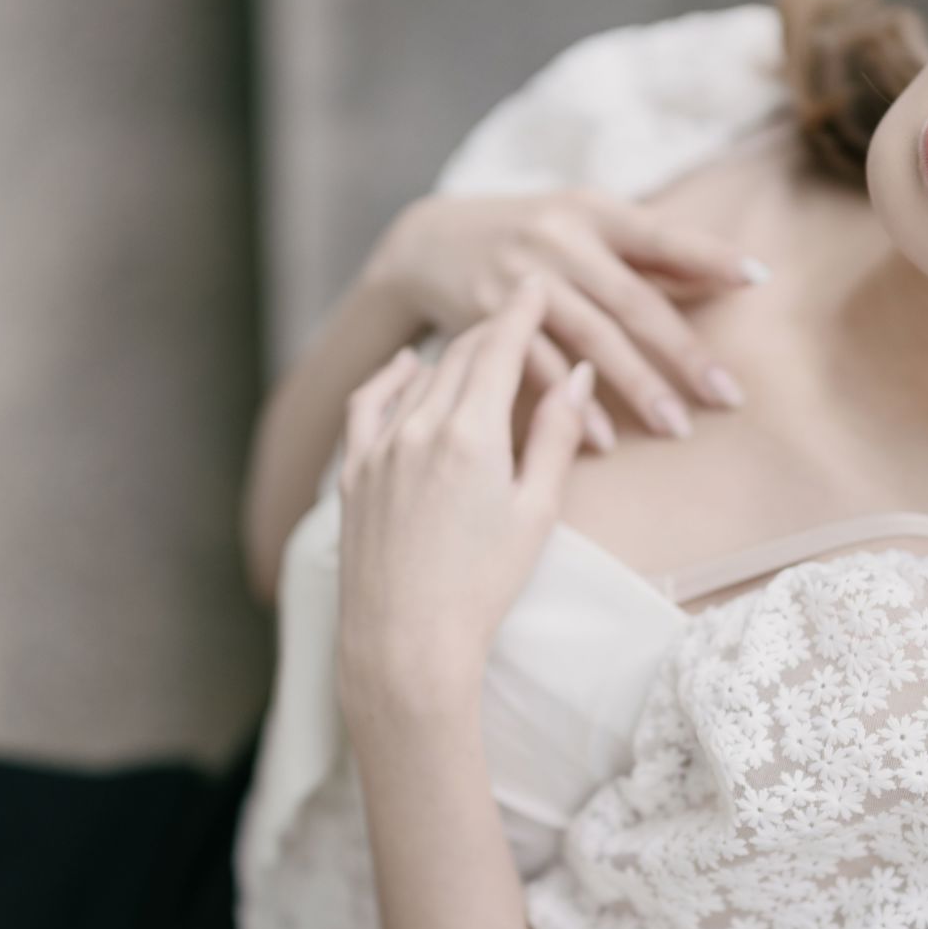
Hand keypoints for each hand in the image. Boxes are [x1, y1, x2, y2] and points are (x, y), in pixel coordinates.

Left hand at [334, 276, 595, 703]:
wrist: (406, 643)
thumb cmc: (482, 588)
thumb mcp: (536, 511)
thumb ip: (555, 435)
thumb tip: (574, 374)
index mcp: (470, 432)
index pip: (498, 347)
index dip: (520, 311)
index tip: (535, 285)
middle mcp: (417, 428)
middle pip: (459, 354)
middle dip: (491, 328)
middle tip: (518, 312)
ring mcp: (378, 449)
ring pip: (417, 376)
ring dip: (450, 353)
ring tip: (476, 344)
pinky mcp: (353, 475)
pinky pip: (368, 406)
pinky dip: (391, 379)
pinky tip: (405, 370)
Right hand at [362, 188, 763, 448]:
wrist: (428, 239)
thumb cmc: (530, 235)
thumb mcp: (584, 222)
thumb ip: (645, 250)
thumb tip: (725, 275)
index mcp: (592, 212)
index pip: (660, 235)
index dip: (708, 255)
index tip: (756, 279)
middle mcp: (559, 240)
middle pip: (632, 301)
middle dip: (682, 351)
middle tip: (727, 395)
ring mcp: (521, 280)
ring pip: (591, 339)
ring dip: (636, 386)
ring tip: (676, 427)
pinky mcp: (486, 317)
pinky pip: (538, 368)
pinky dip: (573, 405)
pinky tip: (604, 439)